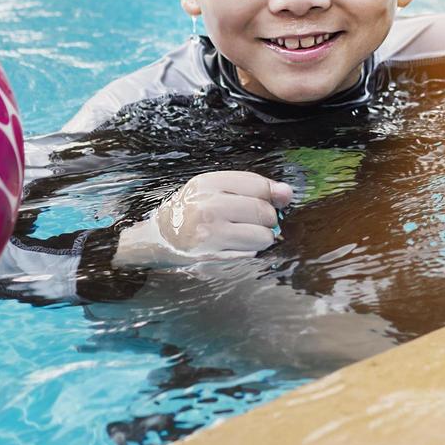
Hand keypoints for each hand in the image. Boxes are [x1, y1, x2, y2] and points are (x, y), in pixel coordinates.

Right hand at [114, 171, 292, 267]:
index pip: (258, 186)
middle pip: (264, 212)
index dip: (272, 196)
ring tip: (241, 237)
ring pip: (263, 237)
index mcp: (206, 184)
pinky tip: (232, 249)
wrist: (156, 242)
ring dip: (260, 239)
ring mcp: (210, 236)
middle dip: (266, 220)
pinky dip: (248, 253)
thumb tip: (287, 193)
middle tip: (251, 223)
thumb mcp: (211, 190)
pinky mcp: (214, 259)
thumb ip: (250, 188)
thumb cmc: (190, 213)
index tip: (272, 202)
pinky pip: (251, 256)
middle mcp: (208, 208)